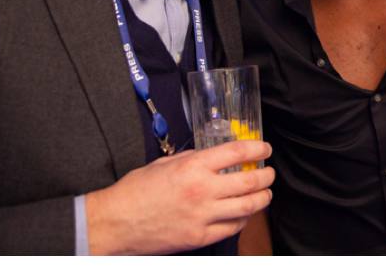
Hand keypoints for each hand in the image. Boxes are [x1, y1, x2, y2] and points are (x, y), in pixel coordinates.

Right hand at [86, 140, 273, 254]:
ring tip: (265, 193)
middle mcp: (203, 190)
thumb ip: (192, 159)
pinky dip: (243, 219)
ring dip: (262, 198)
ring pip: (247, 207)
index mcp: (194, 167)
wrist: (116, 222)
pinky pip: (231, 228)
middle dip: (266, 176)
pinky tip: (244, 213)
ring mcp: (203, 216)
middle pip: (250, 181)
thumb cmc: (135, 191)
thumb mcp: (164, 163)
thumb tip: (214, 157)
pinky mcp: (199, 237)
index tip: (265, 149)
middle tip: (269, 173)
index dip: (257, 149)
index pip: (238, 153)